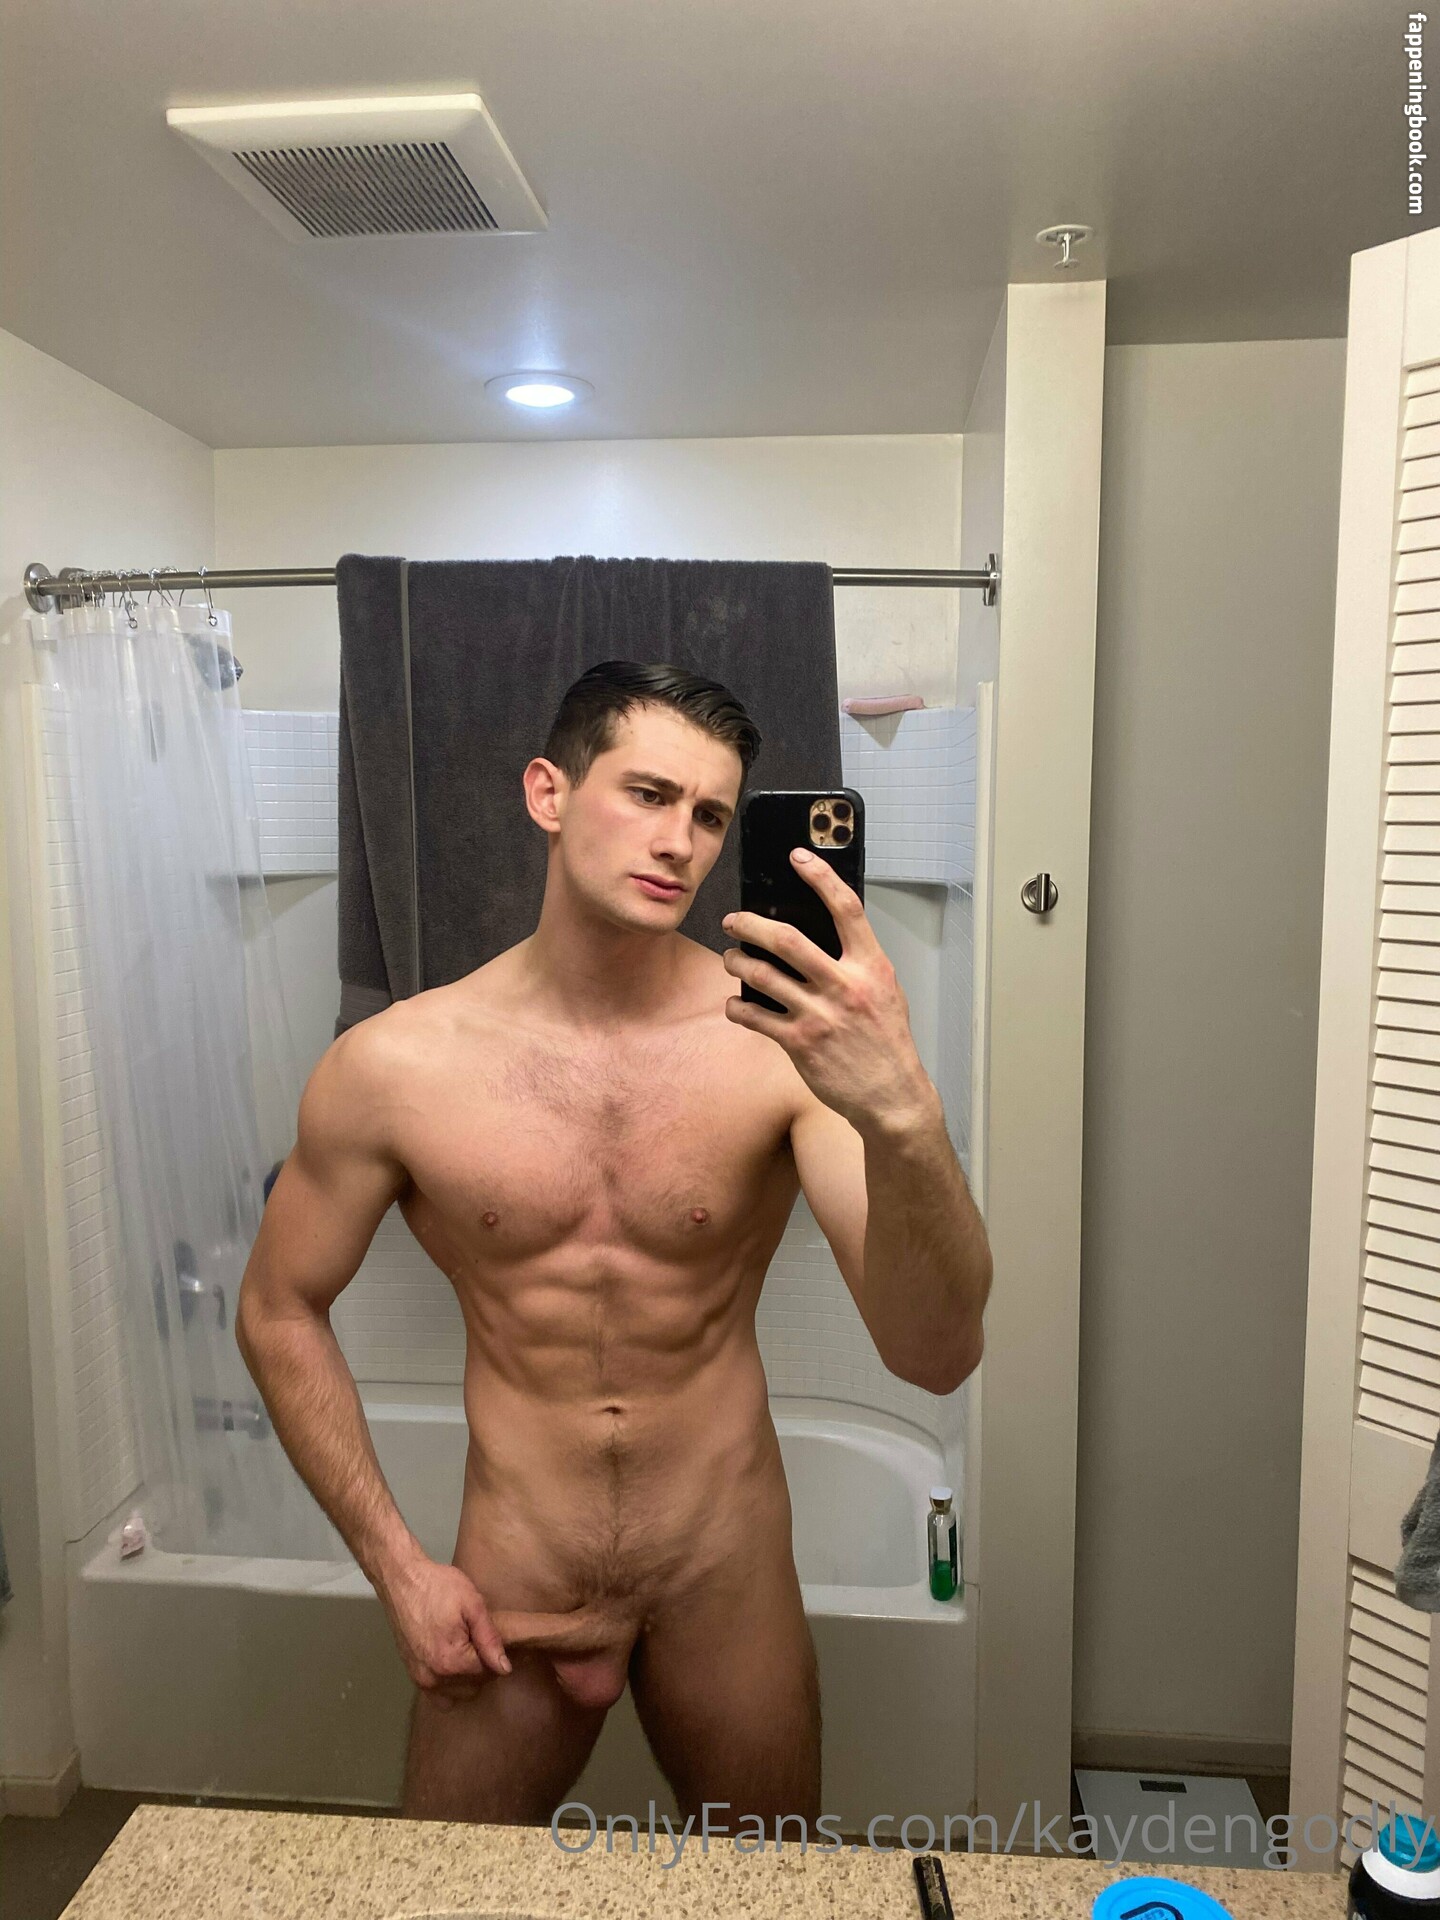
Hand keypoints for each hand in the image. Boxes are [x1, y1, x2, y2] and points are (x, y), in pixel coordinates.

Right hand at [378, 1555, 510, 1707]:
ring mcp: (420, 1679)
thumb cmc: (439, 1587)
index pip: (488, 1673)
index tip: (492, 1638)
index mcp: (451, 1661)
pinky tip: (452, 1663)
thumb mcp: (472, 1604)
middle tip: (479, 1640)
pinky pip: (437, 1695)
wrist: (402, 1581)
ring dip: (467, 1678)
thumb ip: (490, 1639)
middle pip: (474, 1686)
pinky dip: (448, 1685)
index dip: (495, 1655)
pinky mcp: (412, 1675)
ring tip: (466, 1649)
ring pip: (457, 1694)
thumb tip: (505, 1669)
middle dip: (482, 1668)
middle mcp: (434, 1678)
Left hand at [721, 848, 934, 1130]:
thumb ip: (856, 963)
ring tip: (730, 958)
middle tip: (732, 920)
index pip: (846, 909)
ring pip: (763, 975)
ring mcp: (820, 1015)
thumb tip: (822, 935)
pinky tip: (735, 1005)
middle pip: (787, 939)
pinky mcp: (800, 1042)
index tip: (797, 856)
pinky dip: (738, 1007)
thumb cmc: (887, 1042)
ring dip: (737, 962)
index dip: (820, 877)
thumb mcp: (885, 992)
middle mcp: (845, 986)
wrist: (891, 1096)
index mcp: (871, 967)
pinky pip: (755, 1016)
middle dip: (750, 924)